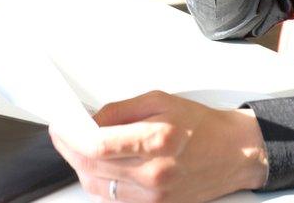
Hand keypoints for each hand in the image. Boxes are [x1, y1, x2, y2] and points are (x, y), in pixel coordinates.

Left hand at [51, 91, 267, 202]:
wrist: (233, 153)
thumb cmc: (201, 125)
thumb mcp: (159, 101)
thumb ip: (119, 111)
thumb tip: (89, 120)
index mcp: (155, 140)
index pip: (97, 146)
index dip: (69, 136)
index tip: (60, 125)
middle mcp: (153, 173)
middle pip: (91, 168)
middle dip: (69, 149)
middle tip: (63, 133)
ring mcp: (154, 196)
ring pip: (97, 187)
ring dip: (81, 167)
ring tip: (80, 148)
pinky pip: (113, 199)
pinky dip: (99, 183)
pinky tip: (100, 166)